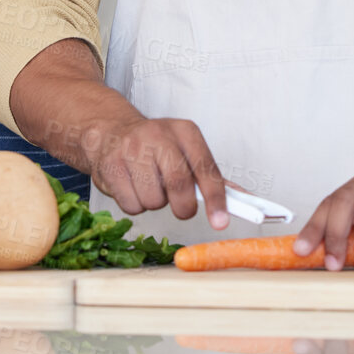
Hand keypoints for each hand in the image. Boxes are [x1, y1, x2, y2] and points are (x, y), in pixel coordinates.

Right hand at [81, 113, 230, 229]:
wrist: (110, 132)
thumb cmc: (156, 148)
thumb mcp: (185, 151)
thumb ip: (210, 175)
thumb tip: (243, 200)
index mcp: (185, 131)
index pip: (206, 169)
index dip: (216, 199)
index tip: (220, 222)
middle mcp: (159, 135)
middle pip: (179, 184)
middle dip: (184, 207)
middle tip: (182, 208)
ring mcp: (132, 148)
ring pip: (154, 200)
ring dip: (155, 204)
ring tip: (149, 187)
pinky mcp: (111, 165)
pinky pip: (131, 205)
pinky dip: (135, 205)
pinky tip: (132, 187)